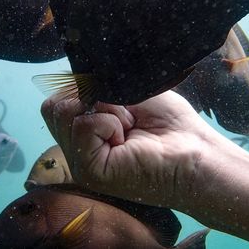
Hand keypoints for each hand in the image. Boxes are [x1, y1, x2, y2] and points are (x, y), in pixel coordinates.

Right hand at [41, 91, 214, 207]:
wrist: (195, 153)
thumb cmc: (170, 125)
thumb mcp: (129, 93)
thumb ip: (96, 87)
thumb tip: (71, 77)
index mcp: (85, 133)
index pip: (57, 100)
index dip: (83, 89)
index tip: (118, 100)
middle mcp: (77, 148)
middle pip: (53, 106)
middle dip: (91, 98)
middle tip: (124, 117)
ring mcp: (80, 162)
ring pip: (63, 111)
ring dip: (104, 110)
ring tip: (128, 127)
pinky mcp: (88, 171)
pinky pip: (82, 126)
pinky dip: (109, 122)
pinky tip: (127, 138)